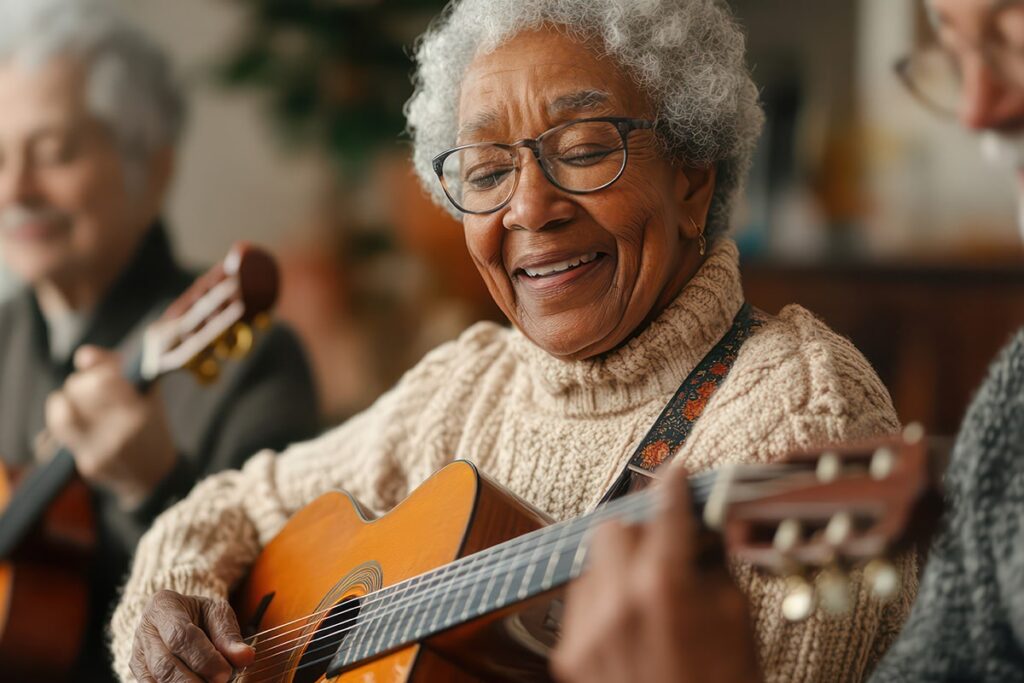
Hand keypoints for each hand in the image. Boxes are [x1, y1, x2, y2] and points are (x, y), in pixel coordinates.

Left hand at [45, 345, 177, 507]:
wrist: (156, 476)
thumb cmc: (152, 428)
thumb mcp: (148, 394)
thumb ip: (117, 370)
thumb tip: (83, 354)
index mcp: (140, 412)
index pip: (102, 380)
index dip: (97, 371)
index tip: (105, 373)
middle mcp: (120, 432)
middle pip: (78, 391)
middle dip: (80, 383)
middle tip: (90, 387)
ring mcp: (102, 450)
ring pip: (62, 414)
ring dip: (64, 402)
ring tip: (75, 402)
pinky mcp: (87, 465)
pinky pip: (65, 436)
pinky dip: (67, 422)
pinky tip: (77, 421)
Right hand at [130, 590, 254, 681]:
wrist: (178, 616)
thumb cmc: (199, 614)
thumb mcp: (217, 612)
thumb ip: (228, 635)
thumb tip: (245, 657)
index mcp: (164, 605)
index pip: (181, 636)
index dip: (204, 659)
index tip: (226, 673)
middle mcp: (144, 630)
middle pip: (165, 665)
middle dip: (194, 681)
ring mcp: (138, 655)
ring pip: (157, 681)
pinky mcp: (138, 674)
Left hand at [551, 466, 762, 682]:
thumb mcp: (736, 619)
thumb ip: (711, 563)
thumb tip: (699, 528)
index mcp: (664, 588)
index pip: (664, 511)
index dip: (673, 486)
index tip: (676, 473)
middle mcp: (616, 602)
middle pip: (614, 529)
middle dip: (642, 533)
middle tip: (666, 553)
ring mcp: (586, 630)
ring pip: (592, 564)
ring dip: (620, 568)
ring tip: (650, 600)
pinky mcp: (568, 655)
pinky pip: (581, 603)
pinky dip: (604, 602)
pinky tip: (631, 627)